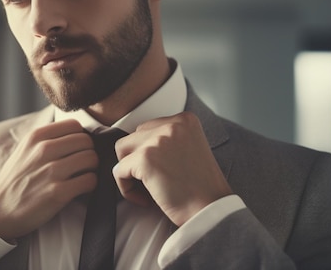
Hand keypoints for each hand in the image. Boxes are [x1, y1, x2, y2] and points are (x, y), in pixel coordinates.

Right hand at [0, 119, 96, 240]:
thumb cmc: (14, 180)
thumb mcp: (24, 149)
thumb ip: (47, 138)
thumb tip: (77, 133)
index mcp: (36, 136)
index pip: (75, 125)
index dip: (80, 137)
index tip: (76, 149)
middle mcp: (44, 150)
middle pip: (86, 141)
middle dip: (87, 153)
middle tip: (81, 165)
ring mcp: (51, 171)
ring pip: (91, 158)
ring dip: (91, 169)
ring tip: (81, 176)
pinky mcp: (58, 192)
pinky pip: (90, 180)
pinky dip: (90, 184)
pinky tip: (80, 188)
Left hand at [113, 112, 231, 225]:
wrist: (211, 210)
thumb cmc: (201, 188)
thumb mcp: (190, 149)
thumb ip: (168, 140)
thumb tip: (136, 145)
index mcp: (185, 119)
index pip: (148, 128)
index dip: (149, 152)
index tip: (161, 171)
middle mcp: (172, 124)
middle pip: (134, 137)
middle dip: (137, 160)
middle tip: (153, 182)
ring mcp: (158, 139)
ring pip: (122, 150)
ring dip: (129, 171)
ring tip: (147, 189)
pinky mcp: (145, 158)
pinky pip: (119, 171)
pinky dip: (126, 189)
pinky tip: (146, 200)